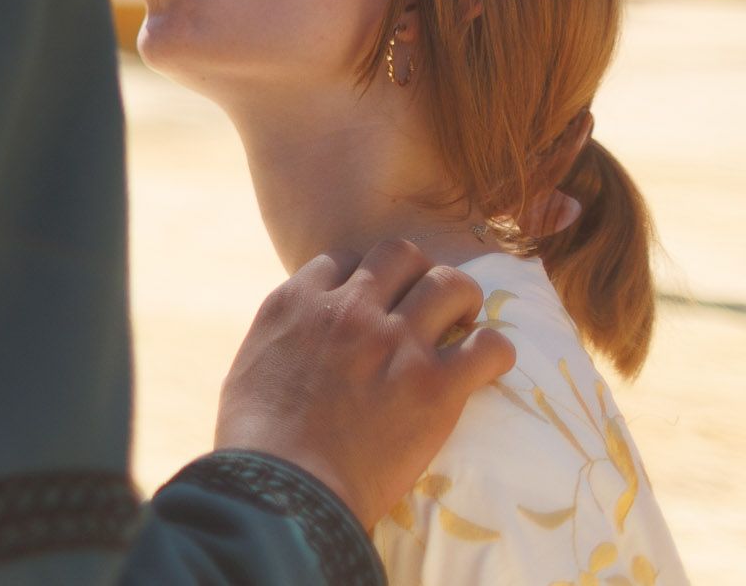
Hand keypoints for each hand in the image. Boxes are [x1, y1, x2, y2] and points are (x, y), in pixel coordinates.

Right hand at [212, 239, 517, 528]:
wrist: (288, 490)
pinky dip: (494, 352)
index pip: (345, 259)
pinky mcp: (436, 386)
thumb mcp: (251, 364)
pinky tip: (485, 366)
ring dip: (461, 301)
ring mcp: (396, 343)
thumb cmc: (257, 439)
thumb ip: (283, 336)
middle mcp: (349, 309)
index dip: (363, 276)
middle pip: (400, 254)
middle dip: (416, 274)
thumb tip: (299, 337)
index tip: (371, 302)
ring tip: (462, 324)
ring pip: (450, 284)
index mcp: (298, 302)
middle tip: (423, 306)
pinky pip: (489, 346)